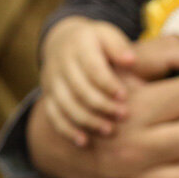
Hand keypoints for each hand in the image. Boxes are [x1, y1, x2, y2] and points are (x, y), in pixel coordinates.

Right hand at [41, 16, 136, 145]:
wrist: (62, 41)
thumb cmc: (95, 41)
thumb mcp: (107, 35)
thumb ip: (118, 47)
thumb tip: (130, 61)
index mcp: (78, 47)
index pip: (92, 69)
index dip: (108, 84)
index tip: (124, 96)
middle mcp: (61, 64)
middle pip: (79, 89)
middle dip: (102, 105)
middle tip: (123, 116)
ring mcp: (52, 81)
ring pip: (66, 105)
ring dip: (87, 120)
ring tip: (109, 131)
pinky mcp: (48, 96)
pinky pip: (54, 115)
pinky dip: (67, 130)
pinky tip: (84, 142)